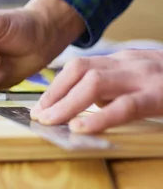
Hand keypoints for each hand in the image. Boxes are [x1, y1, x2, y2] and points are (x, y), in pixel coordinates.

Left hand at [30, 50, 162, 132]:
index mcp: (123, 60)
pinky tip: (82, 128)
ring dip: (67, 104)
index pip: (78, 67)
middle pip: (79, 71)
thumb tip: (85, 105)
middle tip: (38, 117)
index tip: (40, 106)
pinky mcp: (160, 94)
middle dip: (54, 94)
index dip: (55, 87)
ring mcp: (145, 76)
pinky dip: (100, 117)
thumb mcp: (141, 78)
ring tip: (51, 122)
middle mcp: (130, 63)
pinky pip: (126, 105)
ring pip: (95, 83)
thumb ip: (115, 88)